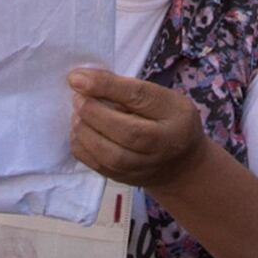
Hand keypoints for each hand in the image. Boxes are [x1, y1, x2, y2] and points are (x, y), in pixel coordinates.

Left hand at [68, 69, 205, 191]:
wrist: (181, 164)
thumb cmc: (169, 120)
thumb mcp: (161, 96)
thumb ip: (130, 89)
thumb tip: (86, 79)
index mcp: (175, 114)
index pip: (139, 97)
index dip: (106, 86)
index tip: (77, 77)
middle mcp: (163, 145)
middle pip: (126, 132)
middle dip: (93, 112)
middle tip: (76, 98)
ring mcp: (144, 167)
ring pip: (111, 155)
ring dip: (85, 132)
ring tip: (76, 115)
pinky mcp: (125, 179)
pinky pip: (99, 166)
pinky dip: (82, 148)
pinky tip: (79, 132)